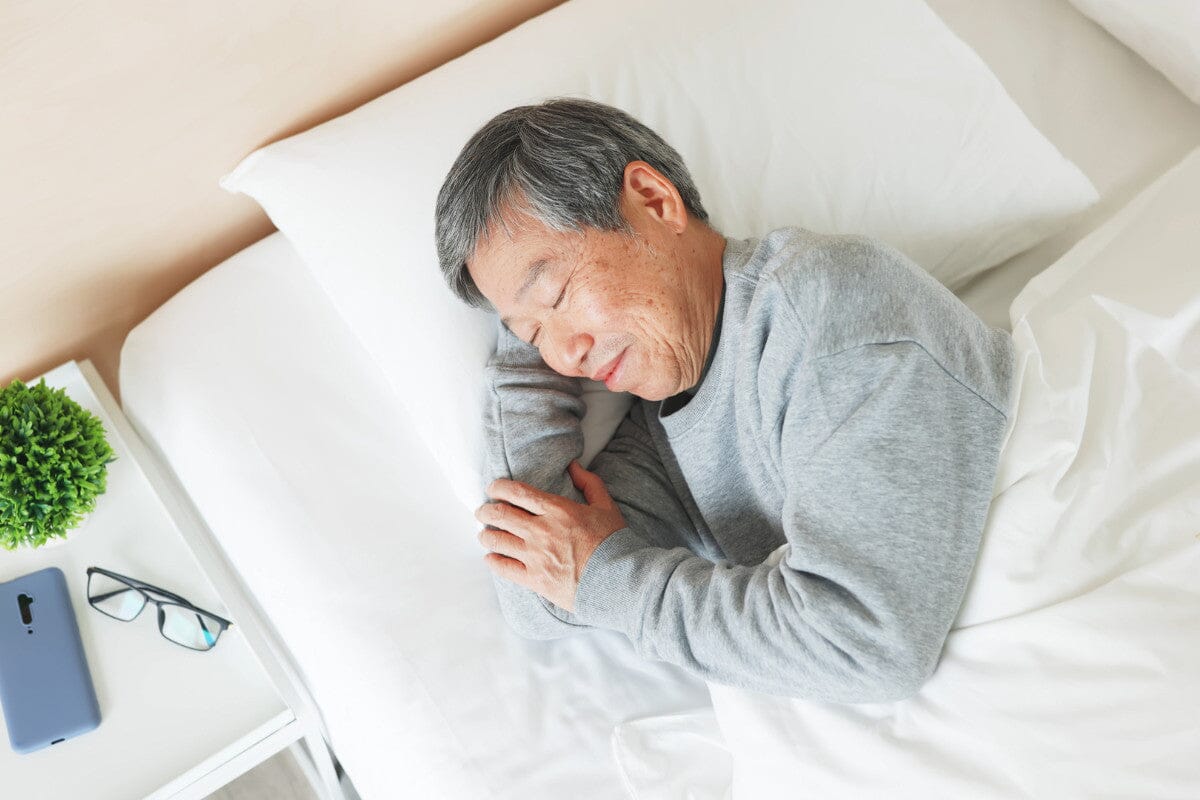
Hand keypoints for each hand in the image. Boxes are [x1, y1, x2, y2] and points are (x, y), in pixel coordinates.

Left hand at [475, 460, 625, 612]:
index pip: (517, 492)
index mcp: (557, 510)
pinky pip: (503, 568)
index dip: (498, 488)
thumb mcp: (606, 506)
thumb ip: (589, 483)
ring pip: (497, 541)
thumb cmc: (614, 542)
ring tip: (484, 535)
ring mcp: (536, 557)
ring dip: (486, 536)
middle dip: (485, 511)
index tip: (493, 488)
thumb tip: (573, 466)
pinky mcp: (535, 580)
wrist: (619, 580)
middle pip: (500, 515)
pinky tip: (490, 557)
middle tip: (482, 511)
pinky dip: (492, 561)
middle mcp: (541, 531)